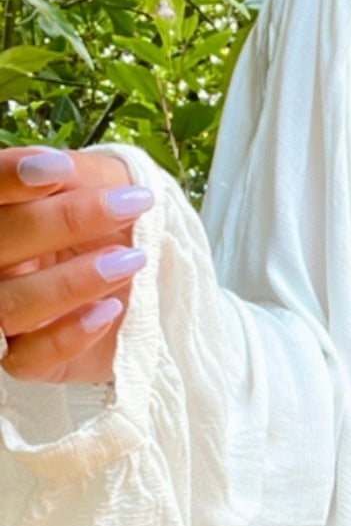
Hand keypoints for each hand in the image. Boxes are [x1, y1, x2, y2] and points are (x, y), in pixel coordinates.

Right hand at [0, 146, 152, 385]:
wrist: (158, 282)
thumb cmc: (121, 224)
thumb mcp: (107, 182)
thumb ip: (76, 173)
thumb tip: (54, 166)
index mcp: (4, 214)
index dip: (10, 178)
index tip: (58, 168)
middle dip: (61, 223)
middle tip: (126, 208)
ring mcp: (5, 312)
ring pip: (9, 306)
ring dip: (72, 283)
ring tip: (131, 261)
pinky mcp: (29, 358)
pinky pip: (30, 358)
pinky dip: (70, 335)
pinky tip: (110, 311)